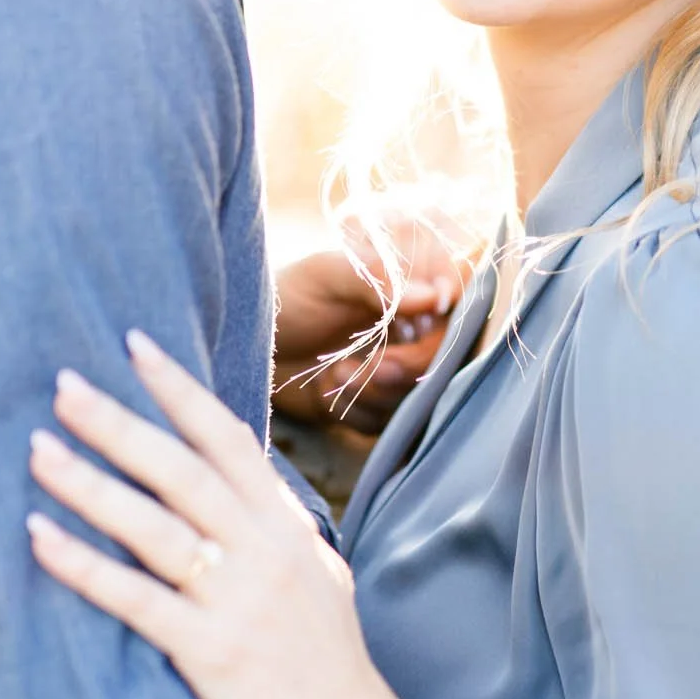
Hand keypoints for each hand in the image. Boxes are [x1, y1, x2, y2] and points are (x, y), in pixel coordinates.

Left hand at [27, 333, 425, 698]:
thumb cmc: (327, 657)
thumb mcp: (314, 571)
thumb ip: (271, 523)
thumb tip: (231, 476)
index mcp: (285, 527)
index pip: (227, 438)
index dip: (178, 389)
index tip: (132, 343)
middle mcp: (263, 552)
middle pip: (181, 470)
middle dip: (119, 422)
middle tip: (62, 384)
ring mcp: (238, 600)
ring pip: (152, 525)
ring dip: (90, 483)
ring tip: (38, 449)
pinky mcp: (211, 651)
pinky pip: (135, 599)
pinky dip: (84, 565)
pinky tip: (39, 538)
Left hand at [272, 222, 465, 434]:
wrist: (242, 343)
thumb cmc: (285, 297)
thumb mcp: (325, 276)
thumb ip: (377, 280)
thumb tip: (433, 295)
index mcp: (411, 286)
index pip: (457, 309)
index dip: (441, 332)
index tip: (407, 339)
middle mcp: (413, 327)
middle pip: (444, 360)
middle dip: (403, 371)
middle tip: (364, 368)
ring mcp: (398, 367)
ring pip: (418, 396)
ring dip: (374, 392)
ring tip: (334, 373)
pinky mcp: (377, 403)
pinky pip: (389, 422)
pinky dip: (358, 412)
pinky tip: (329, 389)